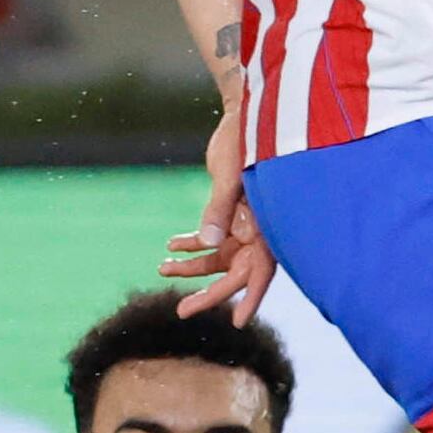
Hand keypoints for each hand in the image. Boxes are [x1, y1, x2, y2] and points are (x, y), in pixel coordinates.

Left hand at [161, 100, 276, 321]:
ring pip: (218, 256)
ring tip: (162, 269)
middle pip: (236, 272)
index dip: (251, 298)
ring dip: (192, 266)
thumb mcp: (230, 175)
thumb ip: (220, 209)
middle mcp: (261, 229)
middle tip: (182, 310)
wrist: (245, 110)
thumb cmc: (246, 138)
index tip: (238, 322)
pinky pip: (210, 236)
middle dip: (210, 293)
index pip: (263, 271)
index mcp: (270, 224)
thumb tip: (208, 243)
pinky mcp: (230, 212)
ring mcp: (245, 223)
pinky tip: (169, 245)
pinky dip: (190, 242)